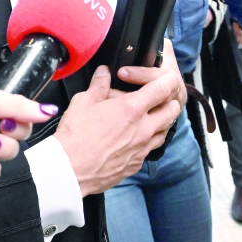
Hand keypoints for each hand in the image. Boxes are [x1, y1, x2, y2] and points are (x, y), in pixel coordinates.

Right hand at [55, 44, 184, 196]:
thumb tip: (104, 72)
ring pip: (164, 132)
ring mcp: (142, 148)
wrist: (70, 170)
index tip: (167, 78)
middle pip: (171, 111)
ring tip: (152, 116)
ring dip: (162, 121)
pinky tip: (138, 138)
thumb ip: (99, 85)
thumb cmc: (75, 134)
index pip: (162, 89)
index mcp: (131, 108)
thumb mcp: (83, 101)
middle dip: (169, 101)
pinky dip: (149, 140)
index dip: (168, 81)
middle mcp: (143, 128)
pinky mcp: (136, 164)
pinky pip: (150, 149)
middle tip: (161, 97)